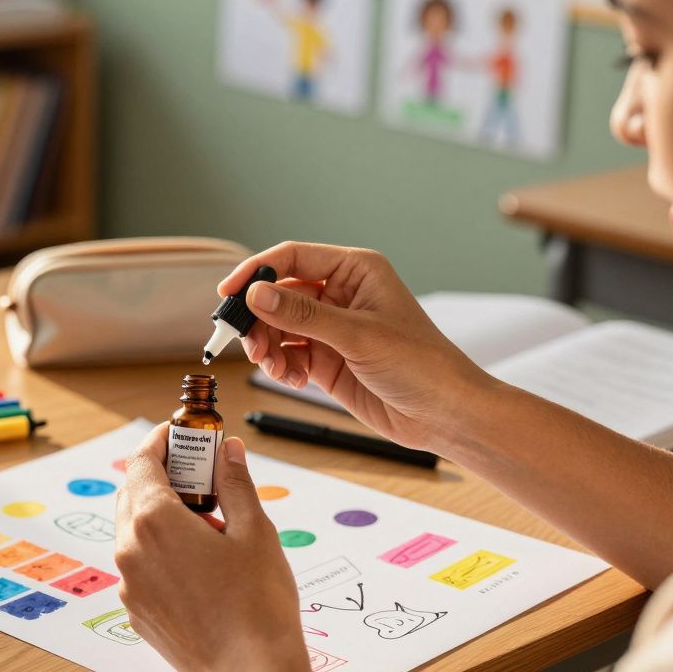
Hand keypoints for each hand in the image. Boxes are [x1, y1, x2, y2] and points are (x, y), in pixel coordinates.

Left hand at [115, 424, 316, 671]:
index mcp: (154, 522)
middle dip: (163, 477)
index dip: (162, 441)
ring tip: (209, 527)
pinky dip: (160, 552)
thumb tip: (228, 450)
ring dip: (162, 516)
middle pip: (133, 493)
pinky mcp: (137, 610)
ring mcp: (129, 584)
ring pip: (134, 532)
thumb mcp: (255, 531)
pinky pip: (140, 566)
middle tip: (202, 477)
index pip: (142, 461)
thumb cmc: (257, 605)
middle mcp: (130, 550)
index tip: (181, 435)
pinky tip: (200, 564)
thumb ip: (235, 483)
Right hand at [219, 241, 493, 453]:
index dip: (257, 271)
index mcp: (355, 270)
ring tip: (270, 363)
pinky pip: (287, 354)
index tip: (228, 291)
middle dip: (258, 316)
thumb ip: (302, 315)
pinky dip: (279, 365)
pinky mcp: (327, 359)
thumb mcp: (358, 335)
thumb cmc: (421, 364)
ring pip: (278, 326)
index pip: (293, 257)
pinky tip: (287, 377)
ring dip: (266, 344)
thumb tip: (256, 293)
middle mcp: (340, 294)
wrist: (444, 414)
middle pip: (279, 293)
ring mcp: (332, 328)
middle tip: (245, 338)